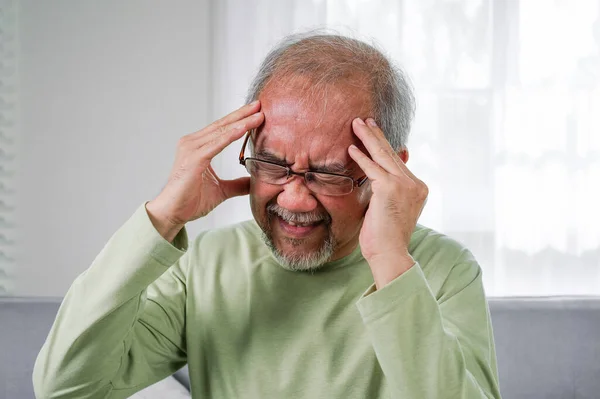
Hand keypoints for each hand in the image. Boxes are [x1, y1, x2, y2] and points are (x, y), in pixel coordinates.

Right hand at [146, 101, 263, 238]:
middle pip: (222, 125)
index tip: (256, 112)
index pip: (222, 129)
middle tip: (260, 104)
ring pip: (221, 131)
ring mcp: (191, 149)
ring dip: (241, 121)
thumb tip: (254, 183)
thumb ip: (237, 184)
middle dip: (242, 114)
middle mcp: (192, 143)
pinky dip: (231, 134)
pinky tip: (244, 127)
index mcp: (198, 148)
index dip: (239, 119)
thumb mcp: (221, 191)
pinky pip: (216, 143)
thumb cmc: (191, 201)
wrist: (172, 213)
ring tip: (258, 113)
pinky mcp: (193, 158)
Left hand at [348, 117, 427, 287]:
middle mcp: (414, 184)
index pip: (398, 162)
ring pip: (382, 155)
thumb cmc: (385, 237)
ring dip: (368, 137)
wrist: (389, 253)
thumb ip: (387, 191)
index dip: (385, 147)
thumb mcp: (390, 209)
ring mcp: (404, 185)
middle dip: (376, 135)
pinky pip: (372, 168)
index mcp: (418, 188)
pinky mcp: (389, 188)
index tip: (374, 134)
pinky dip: (360, 157)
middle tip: (365, 120)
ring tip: (357, 124)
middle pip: (391, 154)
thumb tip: (375, 179)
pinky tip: (351, 148)